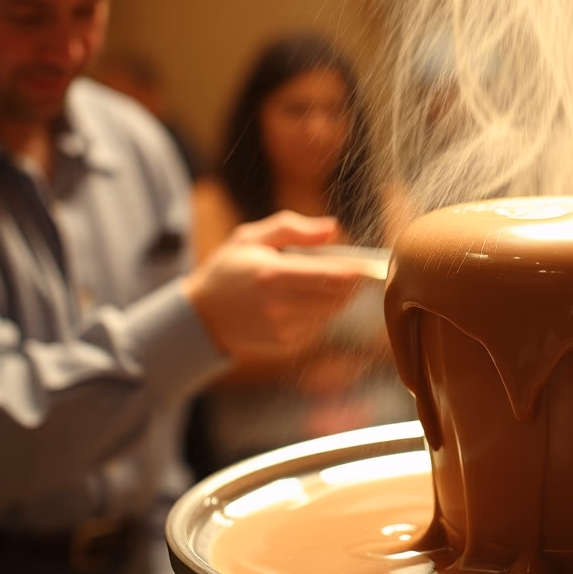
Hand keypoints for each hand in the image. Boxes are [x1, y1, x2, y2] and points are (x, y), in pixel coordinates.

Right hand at [183, 211, 362, 359]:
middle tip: (352, 271)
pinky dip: (318, 313)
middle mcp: (279, 306)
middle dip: (351, 284)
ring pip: (332, 312)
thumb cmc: (229, 270)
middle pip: (339, 297)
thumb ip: (291, 228)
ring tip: (314, 283)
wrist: (202, 316)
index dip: (357, 270)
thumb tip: (333, 228)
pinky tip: (299, 303)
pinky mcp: (286, 345)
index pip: (331, 276)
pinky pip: (318, 326)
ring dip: (334, 297)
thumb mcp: (250, 238)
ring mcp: (283, 329)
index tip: (370, 263)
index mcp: (272, 275)